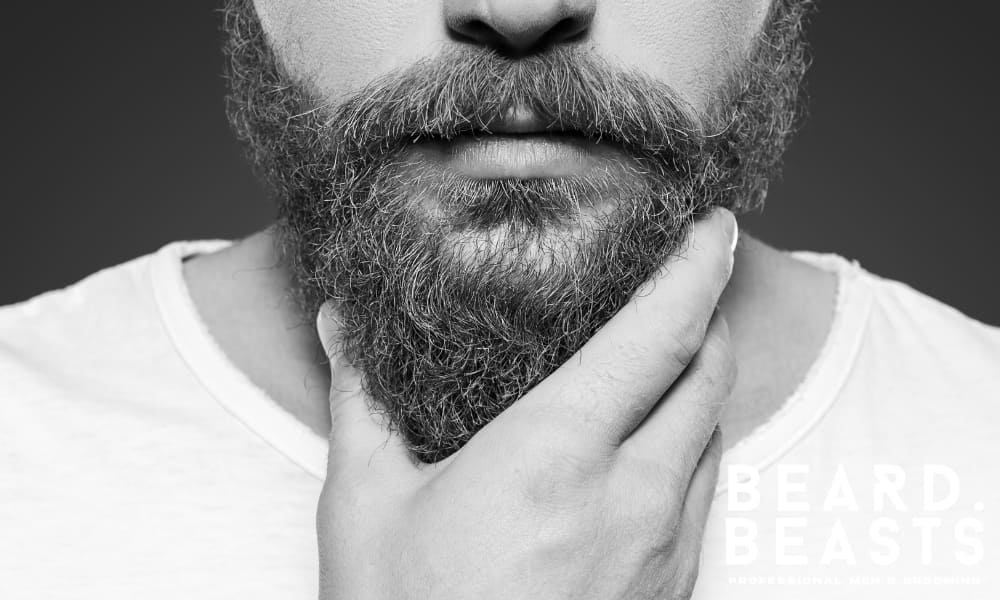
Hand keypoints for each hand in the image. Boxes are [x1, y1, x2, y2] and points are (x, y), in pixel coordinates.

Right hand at [315, 208, 737, 598]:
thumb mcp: (364, 506)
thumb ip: (362, 398)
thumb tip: (340, 321)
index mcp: (554, 458)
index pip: (656, 337)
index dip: (694, 268)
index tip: (711, 224)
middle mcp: (630, 499)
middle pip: (706, 376)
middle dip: (707, 313)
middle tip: (688, 274)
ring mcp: (661, 551)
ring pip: (713, 434)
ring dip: (703, 378)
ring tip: (672, 346)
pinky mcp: (671, 591)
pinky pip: (704, 491)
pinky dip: (693, 441)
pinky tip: (653, 440)